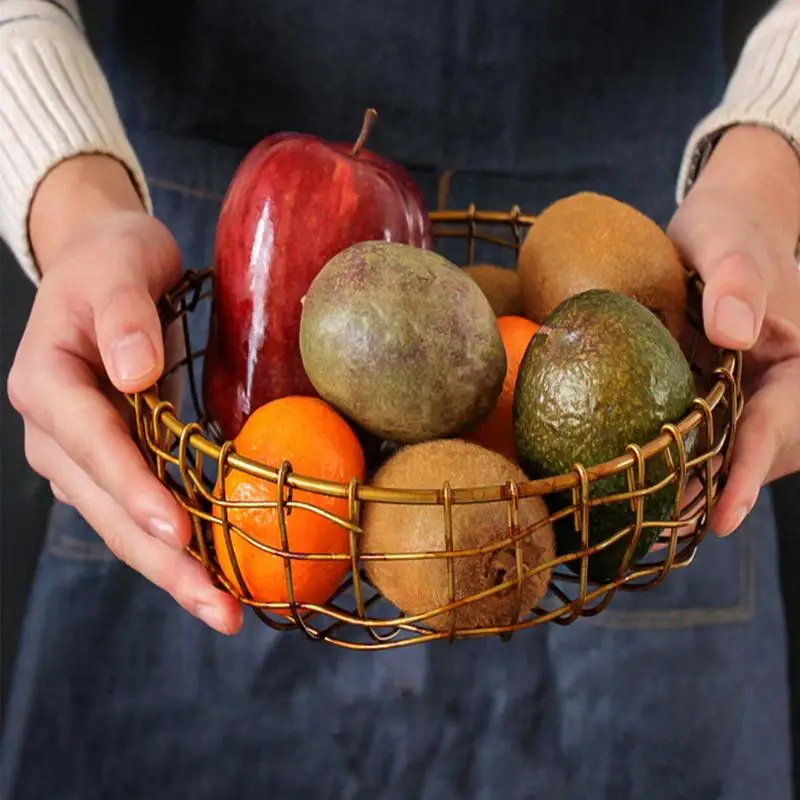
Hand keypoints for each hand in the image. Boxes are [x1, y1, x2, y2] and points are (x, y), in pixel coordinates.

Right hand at [7, 155, 241, 633]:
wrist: (103, 267)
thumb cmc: (112, 262)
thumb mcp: (119, 267)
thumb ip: (124, 316)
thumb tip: (134, 374)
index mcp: (47, 384)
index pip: (92, 446)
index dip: (133, 492)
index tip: (179, 532)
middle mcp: (56, 433)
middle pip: (108, 508)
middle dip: (163, 561)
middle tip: (220, 610)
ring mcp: (81, 455)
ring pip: (123, 523)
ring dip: (173, 569)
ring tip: (225, 611)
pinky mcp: (111, 461)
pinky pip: (142, 509)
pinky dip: (176, 544)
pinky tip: (216, 572)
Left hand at [667, 125, 799, 535]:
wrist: (728, 222)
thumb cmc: (732, 226)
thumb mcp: (730, 240)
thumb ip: (738, 280)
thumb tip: (732, 333)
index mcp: (797, 361)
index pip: (775, 426)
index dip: (745, 476)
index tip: (720, 521)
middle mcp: (778, 386)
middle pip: (752, 455)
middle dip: (712, 496)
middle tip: (660, 534)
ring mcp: (747, 392)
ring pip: (726, 452)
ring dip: (694, 487)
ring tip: (645, 524)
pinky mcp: (716, 391)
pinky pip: (703, 432)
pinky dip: (678, 457)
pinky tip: (639, 476)